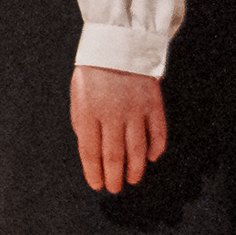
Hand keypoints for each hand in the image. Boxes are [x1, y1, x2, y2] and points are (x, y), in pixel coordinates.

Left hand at [72, 65, 167, 193]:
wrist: (117, 45)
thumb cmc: (92, 74)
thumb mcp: (78, 98)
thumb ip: (83, 124)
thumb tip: (92, 151)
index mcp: (88, 113)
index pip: (90, 151)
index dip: (94, 172)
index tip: (97, 185)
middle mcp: (112, 114)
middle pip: (114, 154)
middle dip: (114, 175)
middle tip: (114, 188)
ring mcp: (135, 110)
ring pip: (137, 148)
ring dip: (135, 168)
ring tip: (133, 180)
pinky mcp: (152, 104)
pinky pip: (157, 132)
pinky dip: (156, 147)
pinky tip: (152, 158)